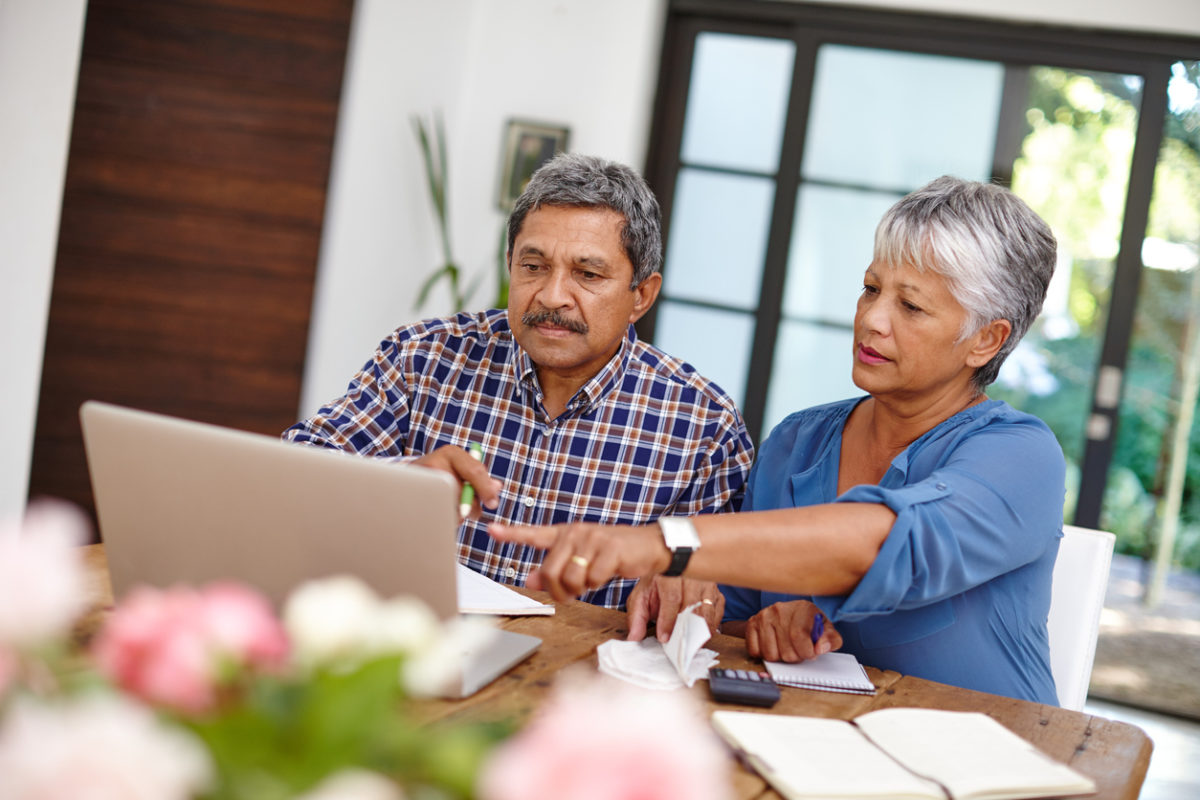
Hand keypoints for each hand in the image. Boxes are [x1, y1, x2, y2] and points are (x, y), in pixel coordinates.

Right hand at [413, 445, 501, 516]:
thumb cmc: (440, 473)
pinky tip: (440, 514)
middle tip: (474, 514)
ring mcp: (423, 478)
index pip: (475, 471)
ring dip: (458, 514)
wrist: (405, 477)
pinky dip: (444, 519)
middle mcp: (436, 462)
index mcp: (452, 453)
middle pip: (464, 491)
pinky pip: (437, 514)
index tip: (493, 504)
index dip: (486, 489)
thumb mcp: (460, 468)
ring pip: (451, 505)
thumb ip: (478, 477)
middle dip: (473, 506)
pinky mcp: (413, 495)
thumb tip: (497, 487)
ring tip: (453, 510)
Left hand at [487, 521, 668, 601]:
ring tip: (591, 580)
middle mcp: (576, 533)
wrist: (648, 546)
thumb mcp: (581, 560)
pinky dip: (599, 584)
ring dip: (580, 589)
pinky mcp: (610, 549)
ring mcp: (592, 539)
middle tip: (570, 594)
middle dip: (559, 591)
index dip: (511, 534)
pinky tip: (606, 574)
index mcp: (565, 534)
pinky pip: (594, 579)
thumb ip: (555, 569)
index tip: (490, 530)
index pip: (533, 534)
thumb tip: (530, 580)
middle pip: (550, 572)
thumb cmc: (611, 554)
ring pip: (571, 578)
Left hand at [625, 576, 724, 641]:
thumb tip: (634, 637)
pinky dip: (711, 624)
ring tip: (688, 642)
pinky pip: (718, 610)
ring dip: (698, 629)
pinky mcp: (716, 591)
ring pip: (707, 609)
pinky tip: (700, 632)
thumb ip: (636, 618)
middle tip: (678, 645)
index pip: (672, 598)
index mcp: (669, 574)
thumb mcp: (641, 597)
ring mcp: (706, 583)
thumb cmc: (656, 585)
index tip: (664, 637)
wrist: (670, 569)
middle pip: (693, 604)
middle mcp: (691, 576)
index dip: (668, 620)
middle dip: (685, 628)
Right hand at [744, 600, 841, 662]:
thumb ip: (831, 640)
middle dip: (795, 657)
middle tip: (799, 651)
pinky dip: (764, 654)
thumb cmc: (810, 624)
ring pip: (770, 655)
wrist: (790, 615)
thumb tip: (820, 648)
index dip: (806, 652)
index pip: (799, 637)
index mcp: (802, 608)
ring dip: (780, 657)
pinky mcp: (752, 624)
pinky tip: (774, 646)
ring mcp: (764, 616)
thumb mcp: (826, 630)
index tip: (811, 654)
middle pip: (786, 651)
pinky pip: (755, 651)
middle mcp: (780, 609)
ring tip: (787, 648)